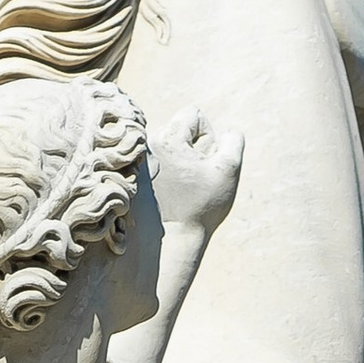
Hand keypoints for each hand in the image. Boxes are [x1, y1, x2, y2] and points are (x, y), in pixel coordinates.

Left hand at [145, 109, 243, 238]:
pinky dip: (162, 179)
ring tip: (179, 192)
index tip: (205, 163)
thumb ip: (233, 141)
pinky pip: (152, 168)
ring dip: (176, 165)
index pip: (193, 116)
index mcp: (168, 139)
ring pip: (165, 152)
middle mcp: (146, 148)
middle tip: (193, 180)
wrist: (168, 246)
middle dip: (190, 151)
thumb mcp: (228, 170)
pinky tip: (165, 198)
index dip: (207, 136)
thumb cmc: (200, 209)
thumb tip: (226, 132)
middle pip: (177, 133)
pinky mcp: (130, 183)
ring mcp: (136, 166)